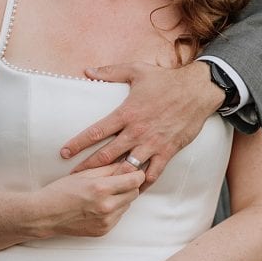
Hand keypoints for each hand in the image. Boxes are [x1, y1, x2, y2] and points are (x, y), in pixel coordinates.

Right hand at [33, 165, 143, 237]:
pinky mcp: (103, 230)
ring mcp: (105, 221)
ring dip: (121, 198)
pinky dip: (114, 210)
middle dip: (130, 186)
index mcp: (101, 189)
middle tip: (118, 181)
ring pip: (127, 205)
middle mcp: (106, 207)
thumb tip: (127, 163)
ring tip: (104, 194)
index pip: (134, 180)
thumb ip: (109, 168)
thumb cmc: (61, 191)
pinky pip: (118, 217)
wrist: (45, 215)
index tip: (134, 172)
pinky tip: (99, 206)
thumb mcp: (84, 174)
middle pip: (134, 193)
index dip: (137, 174)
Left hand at [60, 61, 223, 187]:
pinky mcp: (167, 151)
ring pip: (128, 168)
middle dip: (87, 168)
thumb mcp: (137, 70)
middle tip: (73, 178)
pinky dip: (142, 184)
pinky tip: (133, 191)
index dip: (78, 143)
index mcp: (126, 113)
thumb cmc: (166, 80)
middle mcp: (137, 132)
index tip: (64, 153)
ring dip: (112, 180)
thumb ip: (110, 71)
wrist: (197, 91)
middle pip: (107, 156)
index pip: (96, 131)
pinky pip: (153, 173)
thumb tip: (87, 70)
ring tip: (100, 189)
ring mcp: (152, 144)